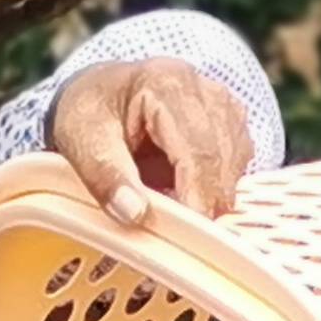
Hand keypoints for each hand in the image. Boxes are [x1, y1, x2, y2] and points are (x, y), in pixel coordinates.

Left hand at [47, 60, 255, 226]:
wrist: (101, 92)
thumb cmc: (91, 113)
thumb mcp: (83, 143)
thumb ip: (105, 177)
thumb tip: (134, 213)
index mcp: (164, 85)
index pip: (196, 148)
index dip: (197, 196)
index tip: (189, 234)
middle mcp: (201, 87)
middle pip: (222, 157)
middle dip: (206, 201)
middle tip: (182, 235)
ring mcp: (220, 101)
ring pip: (235, 161)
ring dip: (212, 192)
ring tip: (175, 204)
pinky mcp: (229, 119)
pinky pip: (237, 161)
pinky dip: (217, 184)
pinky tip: (187, 189)